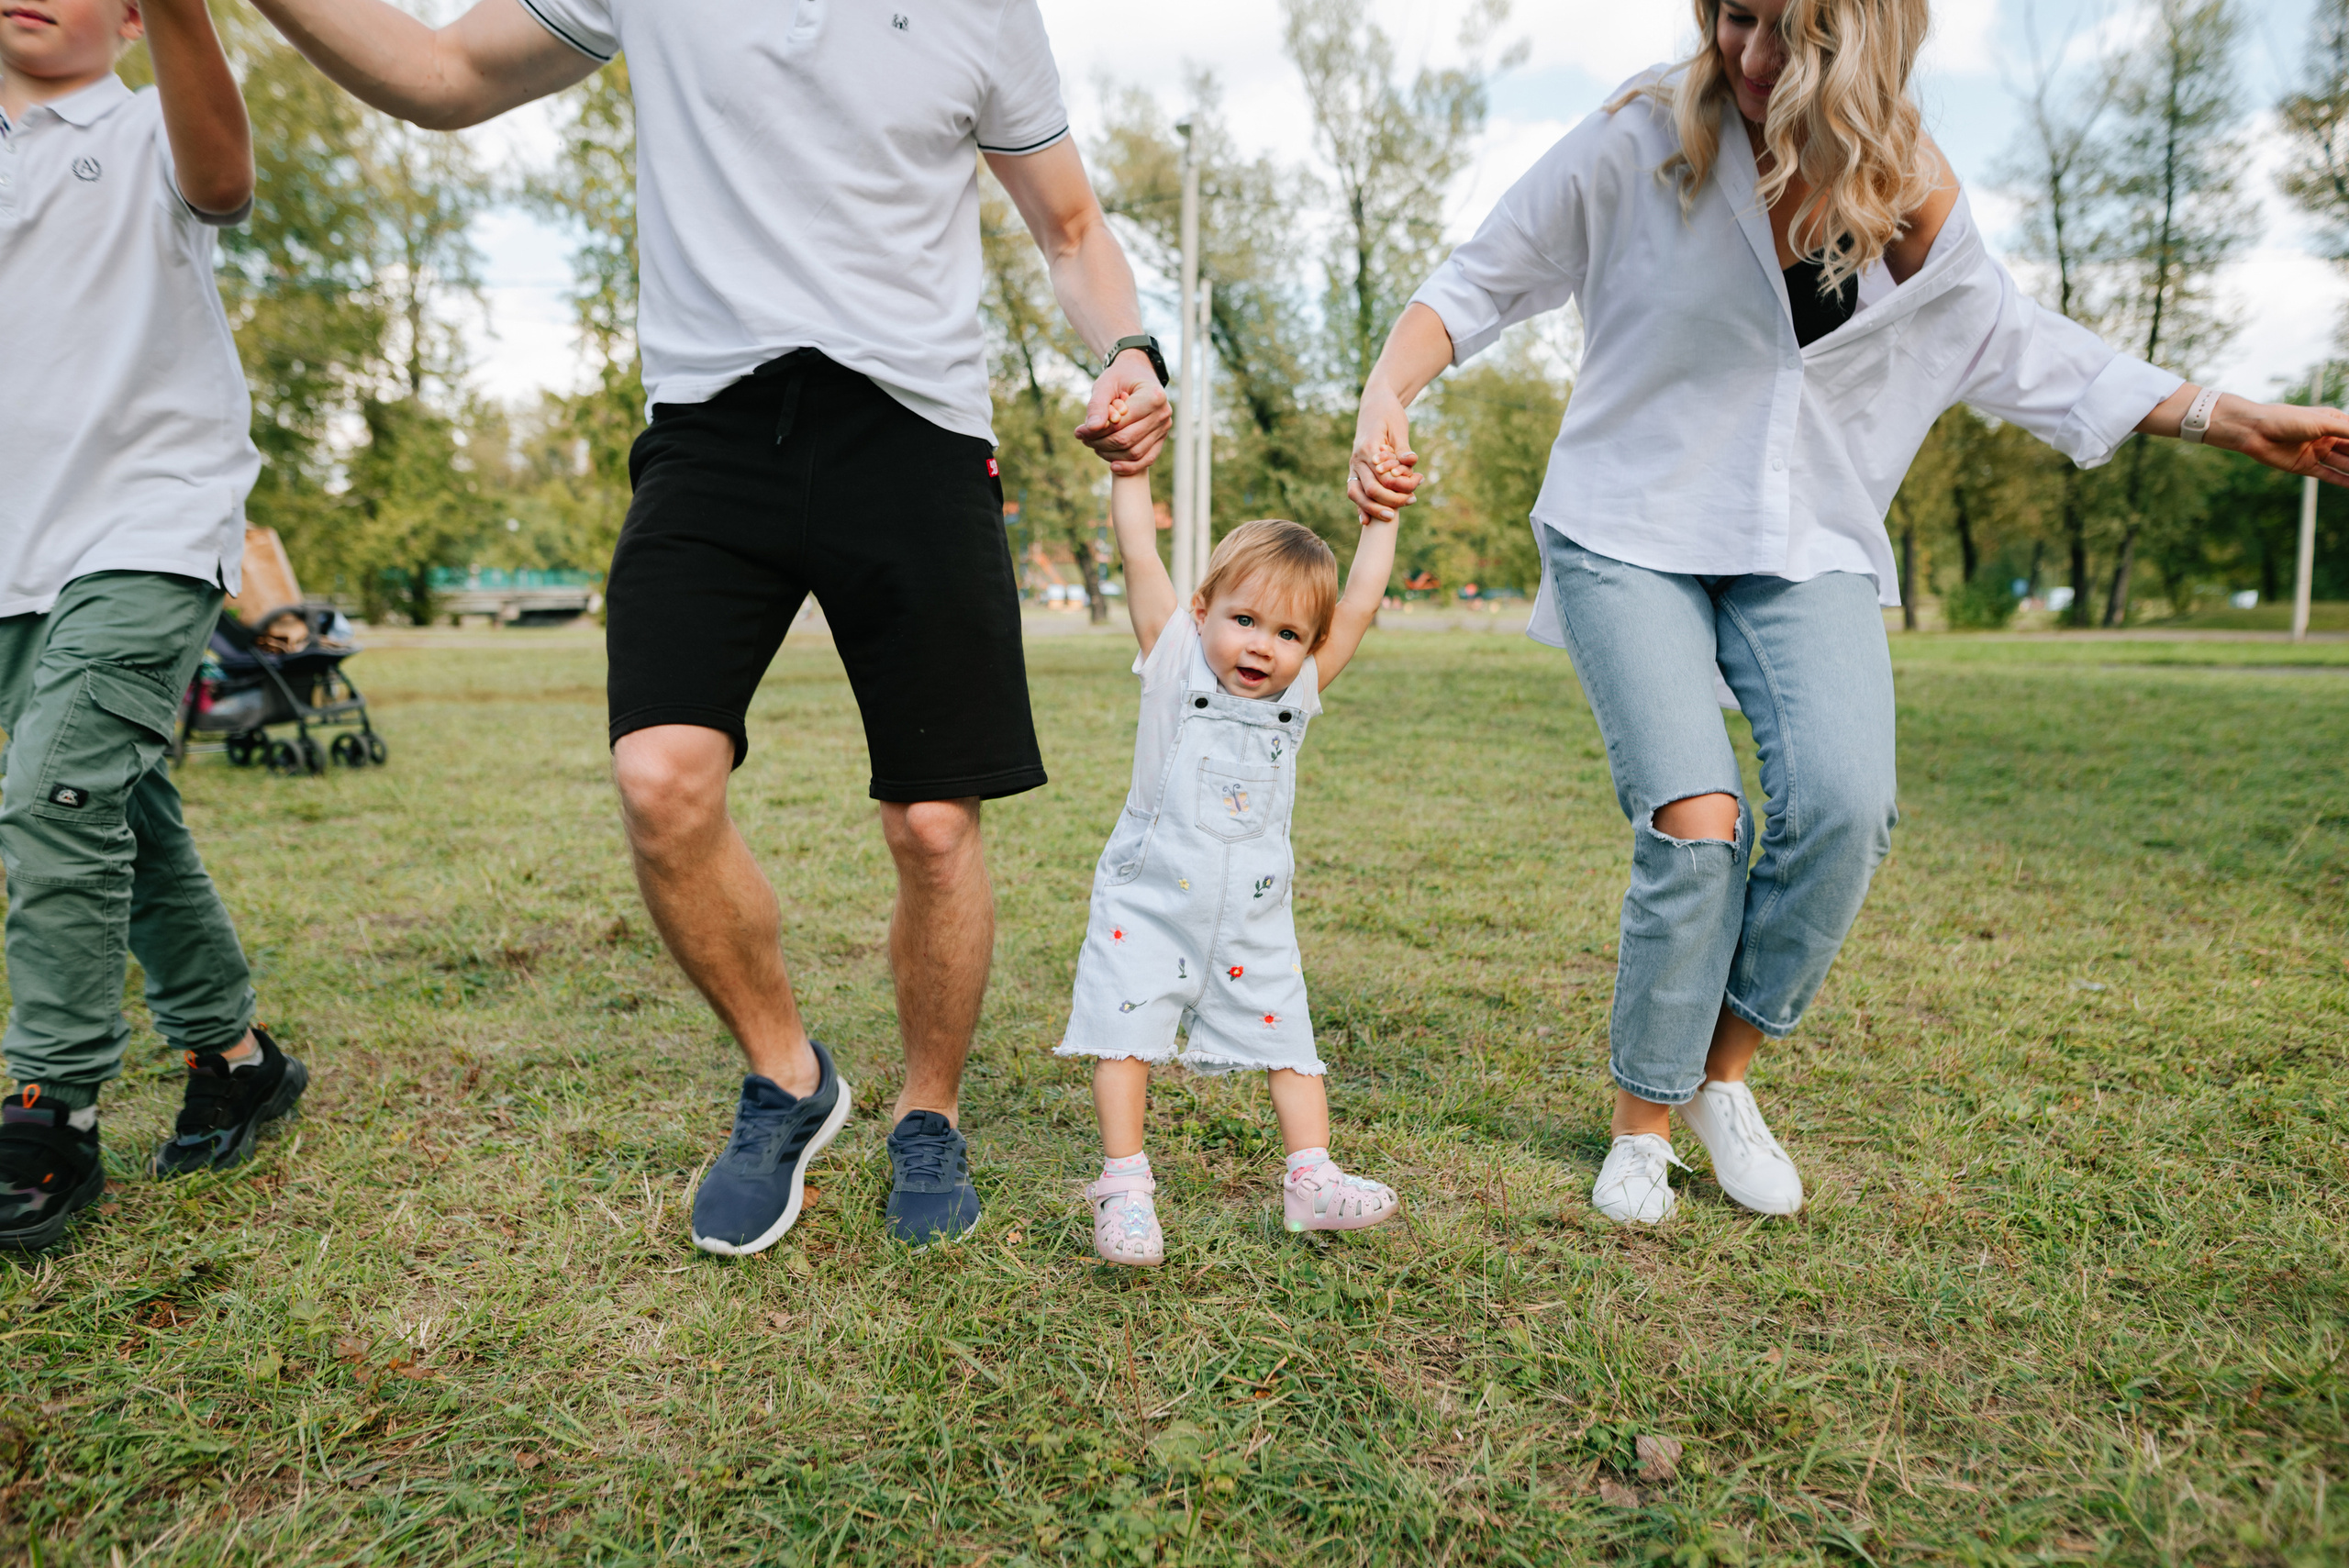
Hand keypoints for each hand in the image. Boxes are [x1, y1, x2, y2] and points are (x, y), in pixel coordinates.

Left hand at [1075, 350, 1171, 474]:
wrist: (1137, 374)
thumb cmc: (1120, 378)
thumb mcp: (1105, 384)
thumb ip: (1097, 405)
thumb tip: (1091, 429)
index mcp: (1153, 396)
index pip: (1121, 423)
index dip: (1098, 431)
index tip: (1079, 430)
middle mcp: (1163, 413)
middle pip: (1127, 440)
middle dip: (1101, 443)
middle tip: (1084, 438)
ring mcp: (1164, 428)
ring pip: (1135, 453)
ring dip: (1110, 454)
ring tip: (1094, 444)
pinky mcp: (1161, 439)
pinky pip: (1147, 459)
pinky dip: (1129, 466)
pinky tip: (1112, 465)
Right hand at [1347, 388, 1421, 522]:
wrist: (1374, 404)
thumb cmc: (1389, 413)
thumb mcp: (1399, 427)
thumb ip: (1403, 448)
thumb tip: (1411, 462)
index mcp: (1369, 448)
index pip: (1385, 477)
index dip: (1403, 485)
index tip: (1420, 481)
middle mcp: (1357, 459)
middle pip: (1372, 490)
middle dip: (1392, 500)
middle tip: (1413, 501)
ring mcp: (1353, 466)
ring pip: (1357, 495)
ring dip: (1374, 509)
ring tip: (1393, 517)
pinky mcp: (1354, 470)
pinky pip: (1354, 492)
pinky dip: (1360, 507)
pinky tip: (1367, 521)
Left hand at [2212, 397, 2348, 485]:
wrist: (2255, 430)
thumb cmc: (2287, 419)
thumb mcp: (2322, 423)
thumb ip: (2348, 431)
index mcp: (2334, 421)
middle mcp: (2328, 437)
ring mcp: (2318, 452)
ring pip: (2345, 463)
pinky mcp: (2305, 466)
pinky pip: (2329, 475)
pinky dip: (2343, 481)